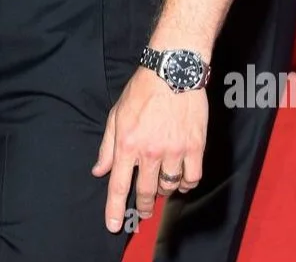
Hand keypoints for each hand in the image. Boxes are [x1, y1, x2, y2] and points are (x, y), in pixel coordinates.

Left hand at [91, 67, 207, 230]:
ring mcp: (174, 150)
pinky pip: (192, 178)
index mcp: (127, 143)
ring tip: (161, 186)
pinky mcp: (195, 146)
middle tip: (143, 210)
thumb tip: (100, 170)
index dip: (115, 210)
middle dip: (142, 206)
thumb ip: (108, 146)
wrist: (173, 69)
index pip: (118, 186)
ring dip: (163, 191)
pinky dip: (186, 184)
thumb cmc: (143, 89)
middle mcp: (150, 151)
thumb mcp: (117, 114)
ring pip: (169, 188)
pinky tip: (182, 179)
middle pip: (145, 192)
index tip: (114, 226)